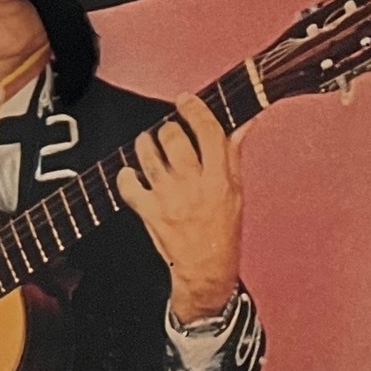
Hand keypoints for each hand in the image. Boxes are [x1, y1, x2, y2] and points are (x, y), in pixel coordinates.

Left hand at [116, 94, 244, 323]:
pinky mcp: (148, 212)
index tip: (185, 100)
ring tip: (147, 144)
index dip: (195, 110)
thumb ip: (233, 155)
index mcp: (219, 179)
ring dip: (145, 144)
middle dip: (168, 129)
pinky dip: (126, 175)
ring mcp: (168, 199)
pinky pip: (128, 185)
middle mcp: (193, 186)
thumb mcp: (235, 192)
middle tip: (168, 132)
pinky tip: (132, 174)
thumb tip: (244, 123)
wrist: (205, 270)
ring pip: (148, 156)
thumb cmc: (222, 231)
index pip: (208, 133)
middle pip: (174, 139)